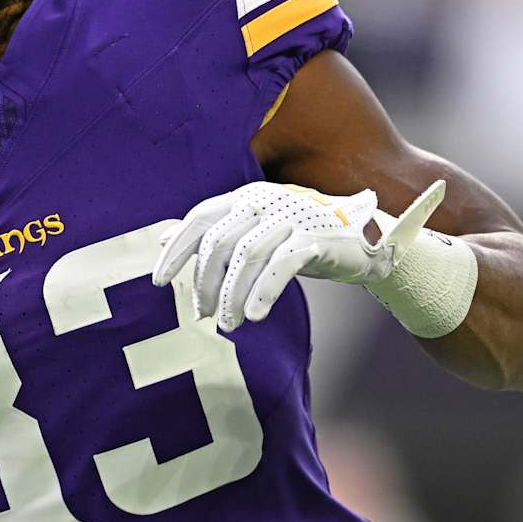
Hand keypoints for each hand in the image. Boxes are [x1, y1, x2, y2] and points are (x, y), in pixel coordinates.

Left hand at [151, 180, 445, 331]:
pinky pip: (281, 267)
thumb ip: (212, 232)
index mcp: (245, 197)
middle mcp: (264, 201)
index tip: (158, 282)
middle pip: (220, 242)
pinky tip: (255, 316)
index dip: (176, 250)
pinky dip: (264, 292)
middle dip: (205, 282)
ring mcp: (289, 217)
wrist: (364, 240)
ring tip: (228, 324)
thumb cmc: (300, 237)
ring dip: (232, 295)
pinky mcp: (314, 238)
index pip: (200, 219)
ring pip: (247, 257)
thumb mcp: (253, 231)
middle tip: (201, 314)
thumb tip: (162, 237)